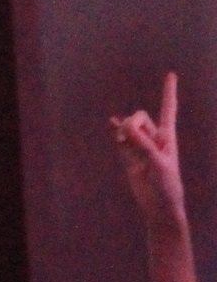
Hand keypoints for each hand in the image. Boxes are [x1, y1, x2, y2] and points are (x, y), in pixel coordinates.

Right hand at [115, 71, 189, 235]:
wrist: (160, 207)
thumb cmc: (167, 186)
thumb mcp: (159, 164)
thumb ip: (142, 143)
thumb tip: (124, 124)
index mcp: (167, 138)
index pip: (168, 111)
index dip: (169, 93)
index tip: (171, 75)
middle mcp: (154, 139)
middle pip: (141, 118)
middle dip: (133, 122)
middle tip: (128, 135)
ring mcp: (141, 147)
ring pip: (130, 128)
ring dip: (124, 130)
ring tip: (120, 139)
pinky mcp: (129, 157)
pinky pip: (121, 139)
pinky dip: (116, 131)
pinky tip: (110, 123)